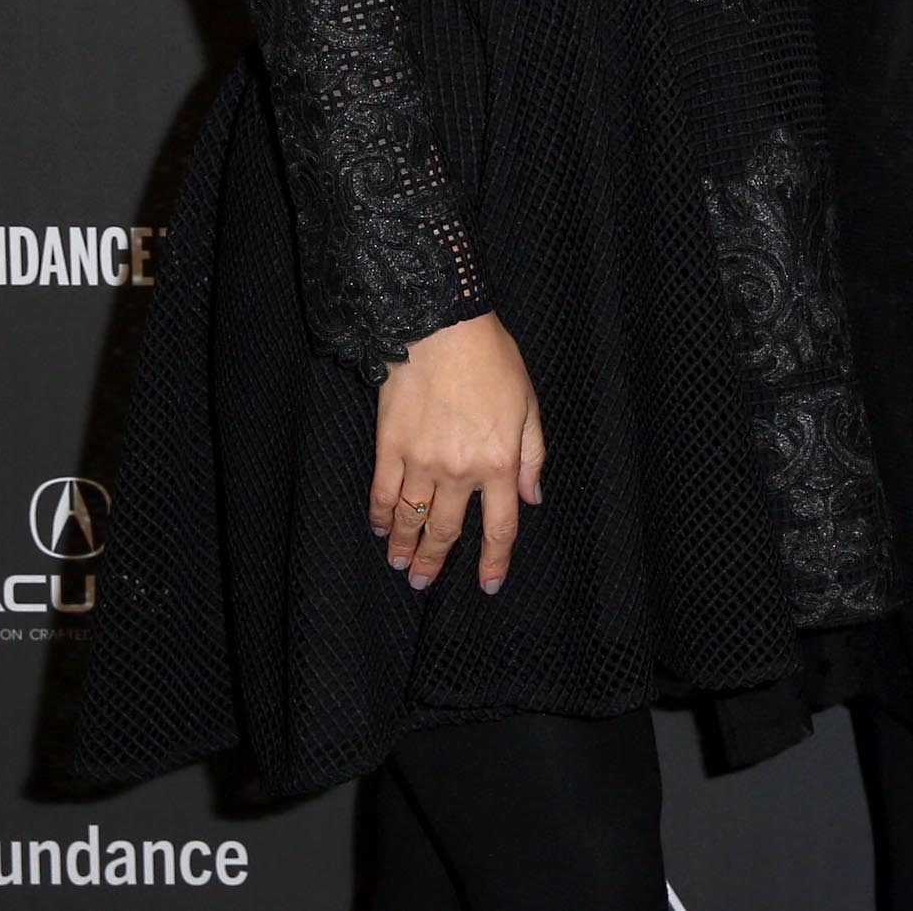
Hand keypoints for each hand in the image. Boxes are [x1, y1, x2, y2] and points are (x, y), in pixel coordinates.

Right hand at [369, 313, 544, 596]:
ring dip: (404, 547)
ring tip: (400, 566)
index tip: (488, 585)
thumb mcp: (529, 405)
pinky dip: (380, 514)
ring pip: (411, 518)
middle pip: (446, 531)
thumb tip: (532, 498)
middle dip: (435, 562)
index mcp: (499, 462)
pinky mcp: (389, 447)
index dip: (494, 561)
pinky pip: (382, 492)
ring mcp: (420, 461)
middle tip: (424, 583)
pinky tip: (379, 527)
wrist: (441, 327)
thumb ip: (531, 456)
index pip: (500, 526)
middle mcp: (459, 470)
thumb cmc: (492, 360)